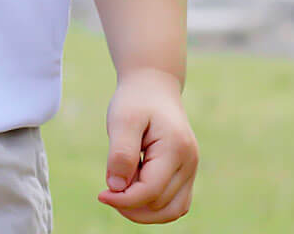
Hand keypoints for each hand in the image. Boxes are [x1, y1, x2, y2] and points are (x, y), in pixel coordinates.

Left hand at [98, 67, 197, 222]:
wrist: (153, 84)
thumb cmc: (136, 100)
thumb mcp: (123, 119)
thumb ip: (120, 153)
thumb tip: (116, 189)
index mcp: (176, 148)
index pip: (151, 191)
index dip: (124, 200)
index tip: (101, 195)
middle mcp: (190, 163)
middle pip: (161, 205)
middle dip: (131, 204)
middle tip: (108, 188)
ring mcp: (191, 169)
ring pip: (171, 210)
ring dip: (143, 209)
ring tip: (121, 189)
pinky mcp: (186, 173)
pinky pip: (174, 203)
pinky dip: (153, 204)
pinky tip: (133, 188)